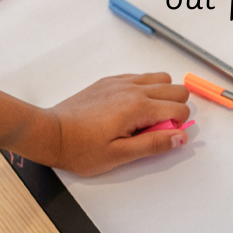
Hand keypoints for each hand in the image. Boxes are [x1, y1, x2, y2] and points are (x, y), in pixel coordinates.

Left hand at [24, 73, 191, 175]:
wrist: (51, 133)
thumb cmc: (81, 148)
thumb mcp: (121, 155)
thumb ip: (154, 144)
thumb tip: (180, 137)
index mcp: (137, 108)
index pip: (179, 108)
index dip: (177, 126)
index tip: (161, 137)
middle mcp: (132, 89)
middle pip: (176, 88)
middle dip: (175, 108)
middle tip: (157, 128)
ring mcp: (121, 82)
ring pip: (161, 78)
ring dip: (162, 97)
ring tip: (147, 118)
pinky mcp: (110, 81)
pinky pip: (141, 78)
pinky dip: (146, 90)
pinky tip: (131, 110)